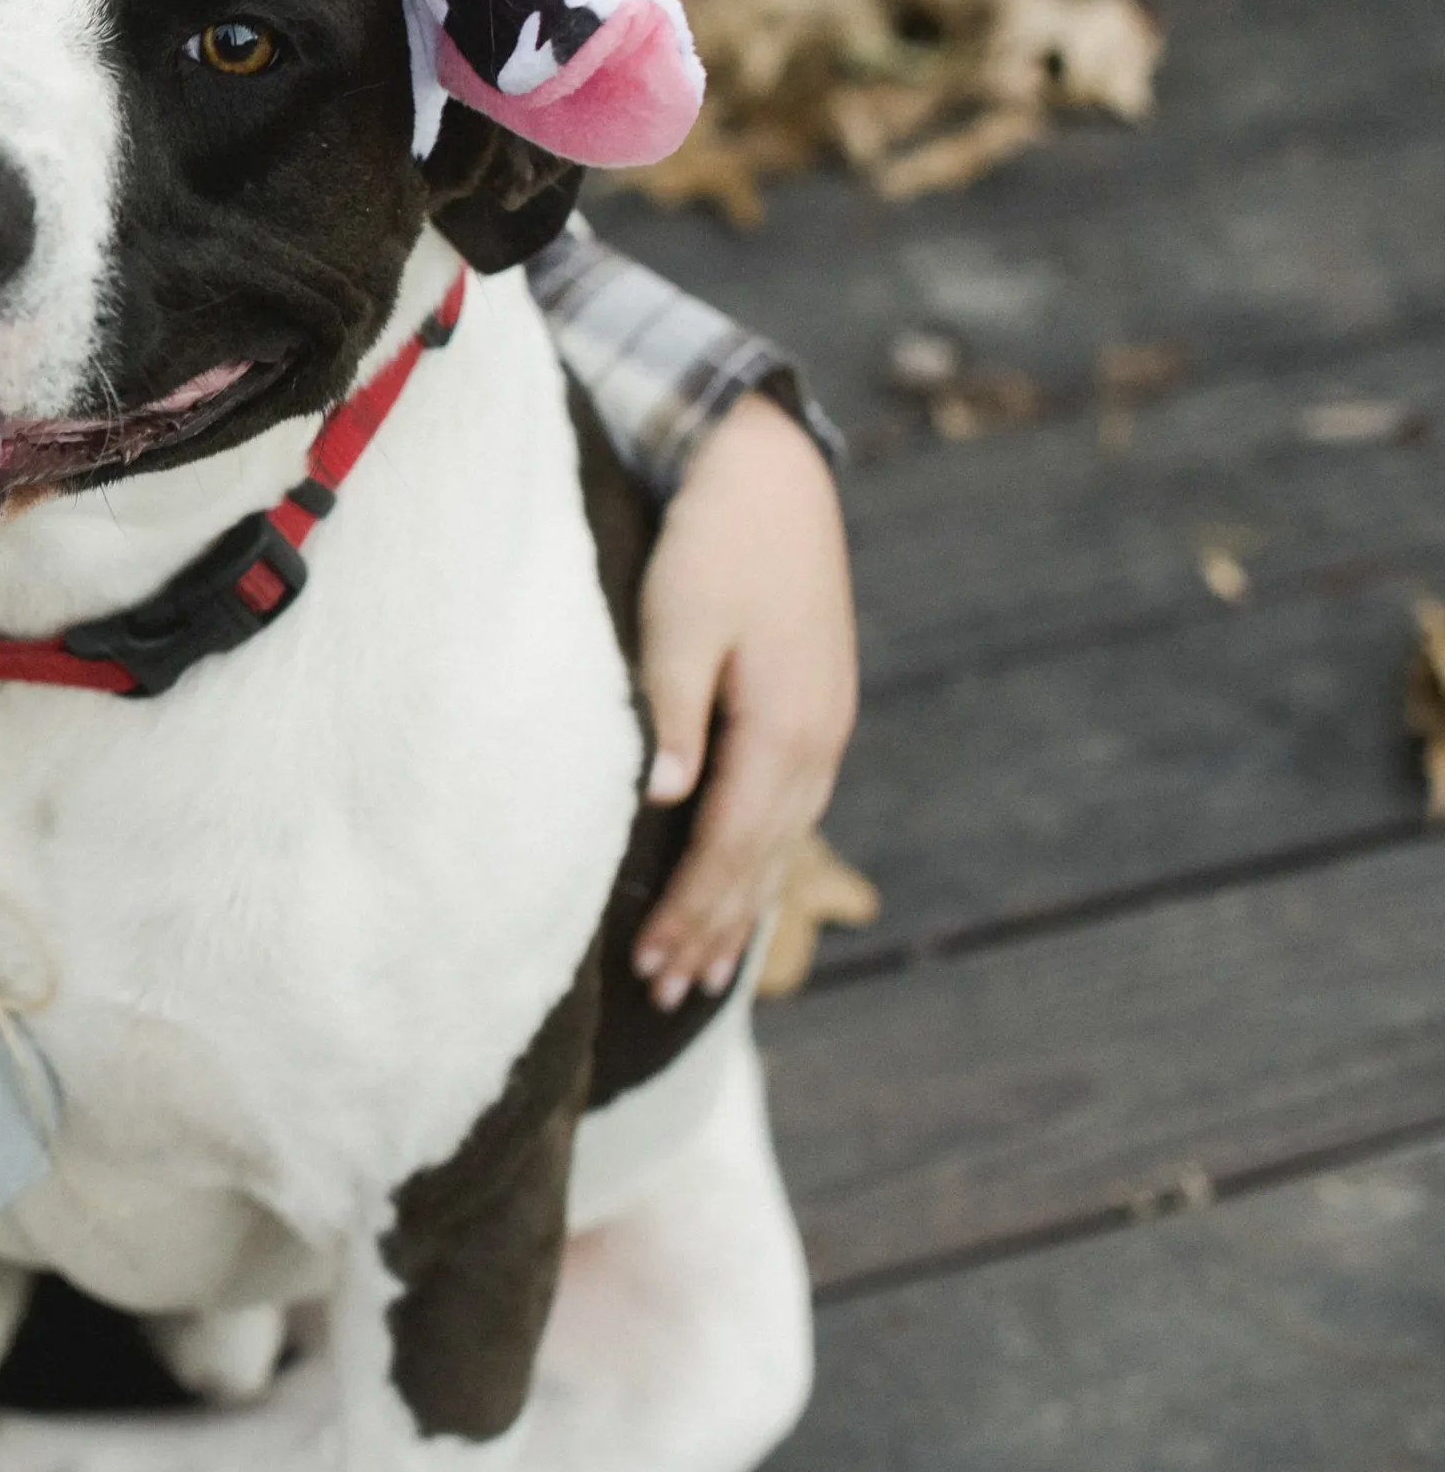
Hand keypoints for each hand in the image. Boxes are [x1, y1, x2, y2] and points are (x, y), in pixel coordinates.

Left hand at [633, 392, 857, 1004]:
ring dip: (740, 907)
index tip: (647, 964)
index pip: (729, 846)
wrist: (772, 477)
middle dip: (714, 930)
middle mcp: (817, 742)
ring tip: (701, 970)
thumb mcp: (679, 621)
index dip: (689, 910)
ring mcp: (824, 729)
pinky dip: (762, 860)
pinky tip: (744, 885)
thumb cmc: (713, 543)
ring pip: (781, 843)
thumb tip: (663, 799)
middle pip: (761, 861)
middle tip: (665, 994)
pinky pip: (788, 811)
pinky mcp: (815, 712)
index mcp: (784, 728)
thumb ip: (671, 711)